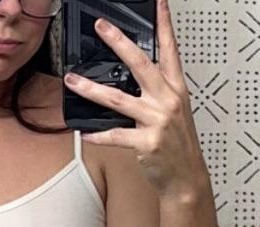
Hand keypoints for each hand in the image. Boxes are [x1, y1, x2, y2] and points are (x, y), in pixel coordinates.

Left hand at [63, 0, 208, 200]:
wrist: (186, 177)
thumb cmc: (178, 146)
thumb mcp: (174, 113)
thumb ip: (157, 93)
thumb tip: (131, 80)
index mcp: (175, 89)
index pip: (170, 49)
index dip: (163, 25)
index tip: (157, 3)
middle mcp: (167, 100)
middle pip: (140, 64)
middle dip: (119, 43)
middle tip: (101, 27)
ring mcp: (157, 120)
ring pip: (118, 99)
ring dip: (91, 89)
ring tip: (73, 81)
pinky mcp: (146, 142)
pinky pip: (115, 135)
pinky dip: (98, 135)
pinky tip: (84, 133)